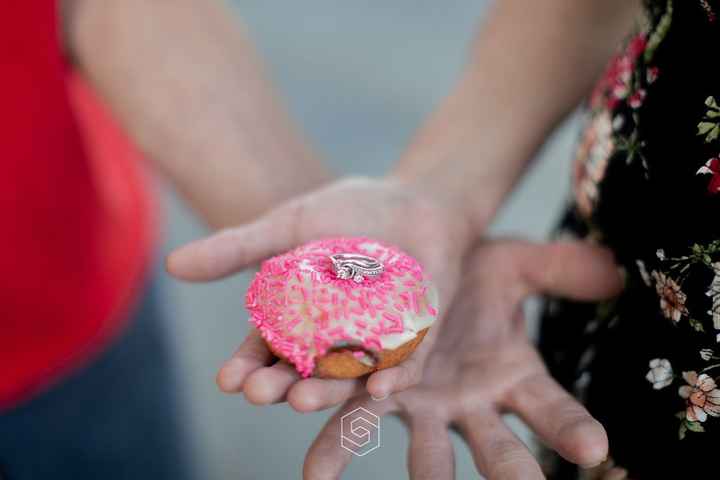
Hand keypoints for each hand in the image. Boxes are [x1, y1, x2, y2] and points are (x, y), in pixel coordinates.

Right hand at [167, 176, 474, 402]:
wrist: (414, 198)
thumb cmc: (348, 211)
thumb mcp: (287, 226)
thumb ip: (237, 249)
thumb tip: (172, 265)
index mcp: (299, 321)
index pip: (266, 352)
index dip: (246, 367)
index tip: (227, 379)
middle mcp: (334, 340)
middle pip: (304, 371)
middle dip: (281, 386)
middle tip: (260, 393)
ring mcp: (377, 341)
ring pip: (349, 375)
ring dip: (328, 390)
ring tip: (304, 400)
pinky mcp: (419, 337)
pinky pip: (407, 363)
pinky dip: (395, 376)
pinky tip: (381, 387)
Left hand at [302, 239, 622, 478]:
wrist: (422, 268)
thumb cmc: (475, 274)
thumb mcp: (516, 264)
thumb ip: (559, 270)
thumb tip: (615, 269)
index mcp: (514, 378)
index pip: (553, 409)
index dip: (571, 429)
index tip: (595, 450)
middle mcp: (473, 404)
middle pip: (495, 447)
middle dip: (506, 469)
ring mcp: (425, 406)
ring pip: (422, 447)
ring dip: (420, 472)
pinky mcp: (378, 395)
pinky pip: (355, 416)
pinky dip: (336, 433)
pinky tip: (314, 459)